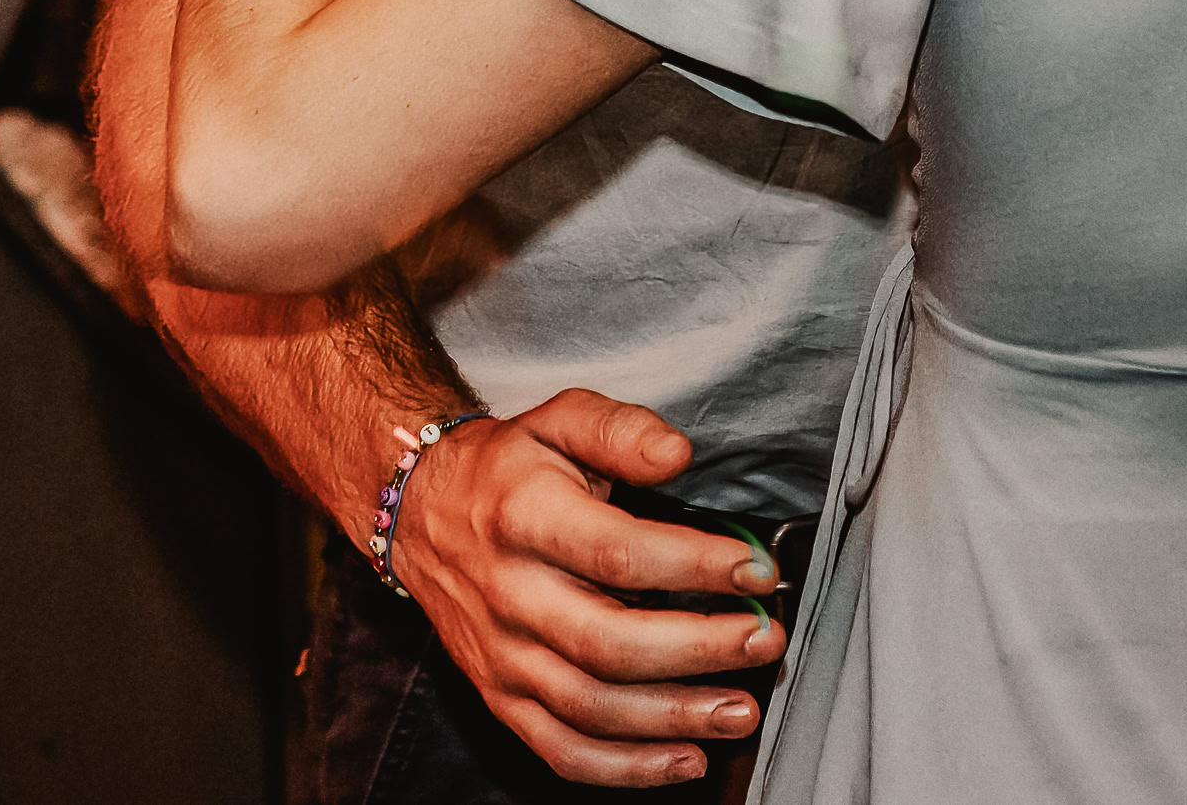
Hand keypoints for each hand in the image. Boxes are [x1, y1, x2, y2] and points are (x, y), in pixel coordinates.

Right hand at [395, 389, 786, 785]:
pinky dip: (623, 768)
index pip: (619, 553)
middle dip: (699, 651)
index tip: (756, 571)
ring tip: (739, 710)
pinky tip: (683, 759)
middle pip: (608, 644)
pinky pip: (558, 749)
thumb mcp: (559, 419)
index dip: (696, 567)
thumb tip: (677, 455)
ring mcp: (502, 656)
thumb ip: (620, 430)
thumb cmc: (507, 468)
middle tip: (763, 643)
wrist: (422, 512)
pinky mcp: (500, 695)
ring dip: (673, 718)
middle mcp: (510, 596)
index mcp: (526, 520)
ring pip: (589, 707)